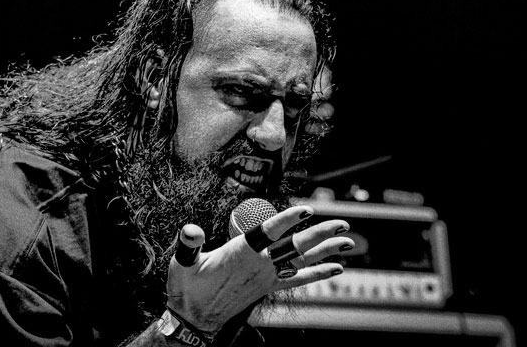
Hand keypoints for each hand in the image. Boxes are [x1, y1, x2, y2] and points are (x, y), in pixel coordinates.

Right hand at [165, 205, 353, 334]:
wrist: (195, 319)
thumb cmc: (188, 287)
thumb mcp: (183, 262)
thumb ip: (188, 243)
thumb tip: (191, 229)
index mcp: (240, 253)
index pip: (269, 232)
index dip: (288, 220)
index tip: (306, 210)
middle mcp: (259, 265)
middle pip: (295, 246)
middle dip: (320, 234)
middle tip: (341, 224)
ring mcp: (267, 277)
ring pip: (302, 261)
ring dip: (326, 251)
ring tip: (347, 241)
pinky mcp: (268, 287)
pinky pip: (298, 278)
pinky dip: (318, 273)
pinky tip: (335, 268)